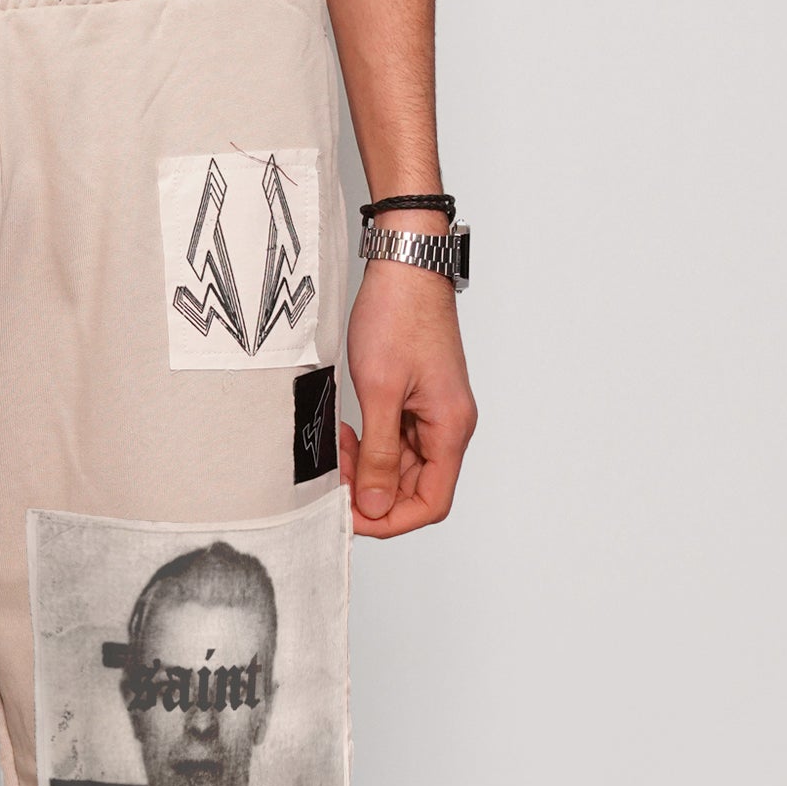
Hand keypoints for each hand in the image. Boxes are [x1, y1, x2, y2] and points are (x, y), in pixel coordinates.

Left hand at [342, 256, 476, 537]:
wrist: (404, 266)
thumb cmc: (397, 316)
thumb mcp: (379, 391)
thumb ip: (380, 455)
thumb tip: (376, 506)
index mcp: (450, 429)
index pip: (430, 503)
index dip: (391, 520)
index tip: (352, 513)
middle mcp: (448, 427)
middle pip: (415, 491)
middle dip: (372, 493)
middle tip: (336, 475)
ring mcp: (433, 415)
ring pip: (401, 469)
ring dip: (367, 469)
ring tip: (338, 450)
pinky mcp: (417, 402)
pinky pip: (395, 443)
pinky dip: (370, 447)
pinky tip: (346, 434)